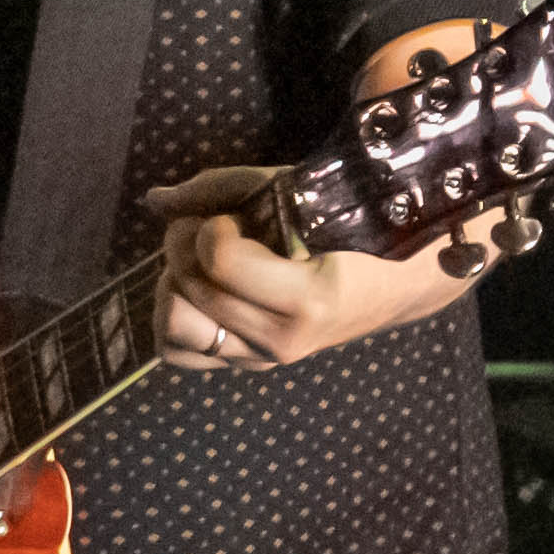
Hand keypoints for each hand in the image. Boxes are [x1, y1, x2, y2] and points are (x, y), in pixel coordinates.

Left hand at [142, 165, 456, 373]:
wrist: (398, 284)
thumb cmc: (353, 229)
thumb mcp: (298, 196)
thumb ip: (223, 189)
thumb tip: (155, 200)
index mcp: (309, 300)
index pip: (220, 264)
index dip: (210, 228)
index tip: (232, 218)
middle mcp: (283, 339)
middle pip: (190, 290)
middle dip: (182, 244)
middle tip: (208, 226)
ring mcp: (264, 358)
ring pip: (173, 328)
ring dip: (173, 285)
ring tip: (199, 262)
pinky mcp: (248, 364)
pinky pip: (178, 351)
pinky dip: (174, 316)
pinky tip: (197, 288)